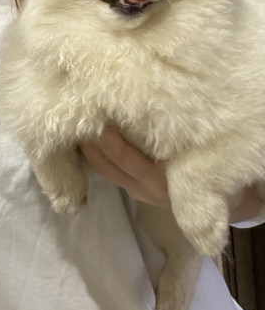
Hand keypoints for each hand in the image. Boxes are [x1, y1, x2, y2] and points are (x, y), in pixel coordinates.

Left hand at [82, 128, 264, 223]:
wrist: (229, 201)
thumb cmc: (216, 168)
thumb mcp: (200, 154)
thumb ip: (176, 140)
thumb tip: (152, 108)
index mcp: (162, 181)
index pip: (127, 160)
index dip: (110, 141)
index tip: (98, 117)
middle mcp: (145, 188)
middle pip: (108, 165)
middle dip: (91, 142)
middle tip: (79, 114)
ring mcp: (138, 191)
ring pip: (105, 170)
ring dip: (90, 148)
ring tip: (78, 122)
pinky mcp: (135, 189)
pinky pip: (110, 172)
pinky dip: (99, 155)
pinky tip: (91, 135)